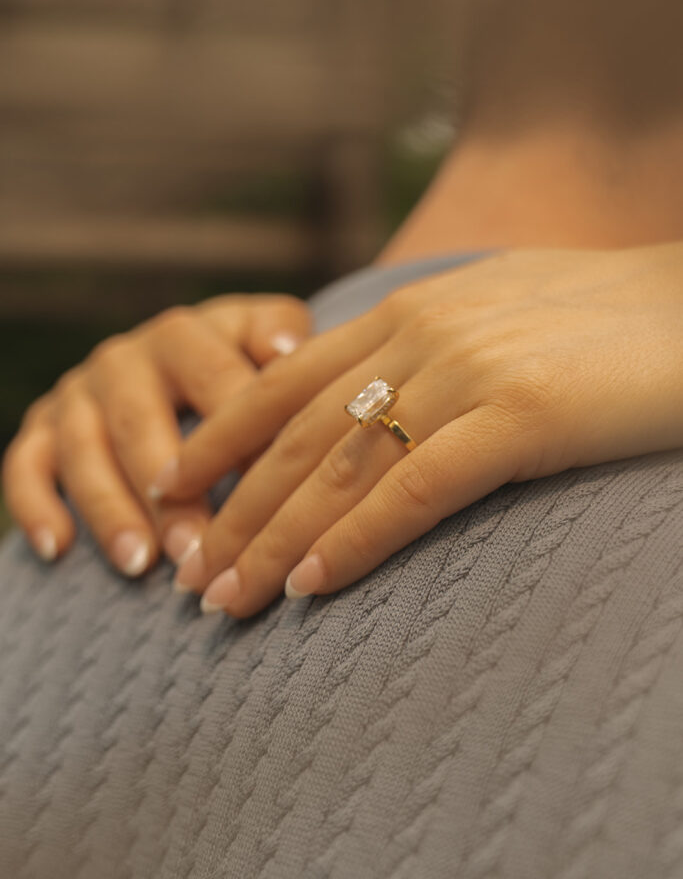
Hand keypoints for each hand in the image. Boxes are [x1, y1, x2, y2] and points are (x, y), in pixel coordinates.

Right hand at [1, 294, 310, 573]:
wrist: (170, 362)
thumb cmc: (233, 363)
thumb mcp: (260, 336)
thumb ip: (279, 336)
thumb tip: (288, 352)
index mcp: (183, 335)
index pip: (213, 380)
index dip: (242, 435)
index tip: (270, 492)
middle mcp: (123, 359)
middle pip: (141, 422)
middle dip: (170, 492)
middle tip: (197, 550)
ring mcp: (78, 394)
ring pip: (84, 450)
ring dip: (110, 509)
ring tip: (140, 564)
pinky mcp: (42, 427)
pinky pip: (25, 465)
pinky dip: (36, 506)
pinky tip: (58, 549)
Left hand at [159, 243, 682, 616]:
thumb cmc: (606, 317)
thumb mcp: (497, 310)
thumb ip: (431, 340)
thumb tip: (383, 378)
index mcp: (411, 310)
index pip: (286, 379)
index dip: (223, 435)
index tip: (175, 484)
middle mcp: (420, 336)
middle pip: (298, 436)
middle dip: (234, 511)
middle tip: (189, 577)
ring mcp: (466, 373)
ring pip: (339, 470)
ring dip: (273, 541)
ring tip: (225, 600)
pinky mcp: (520, 416)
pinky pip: (413, 491)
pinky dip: (353, 543)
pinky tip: (310, 587)